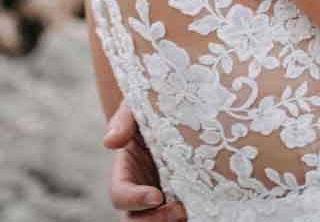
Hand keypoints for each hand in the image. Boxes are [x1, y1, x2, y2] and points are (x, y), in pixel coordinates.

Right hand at [104, 101, 185, 220]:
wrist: (180, 111)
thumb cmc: (151, 109)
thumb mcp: (137, 109)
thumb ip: (123, 121)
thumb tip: (109, 142)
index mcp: (125, 172)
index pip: (120, 195)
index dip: (135, 199)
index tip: (156, 196)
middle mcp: (140, 191)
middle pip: (137, 220)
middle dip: (156, 220)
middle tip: (180, 211)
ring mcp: (163, 198)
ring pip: (162, 220)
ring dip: (174, 220)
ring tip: (194, 211)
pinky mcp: (185, 197)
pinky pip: (187, 213)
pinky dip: (195, 214)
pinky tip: (210, 208)